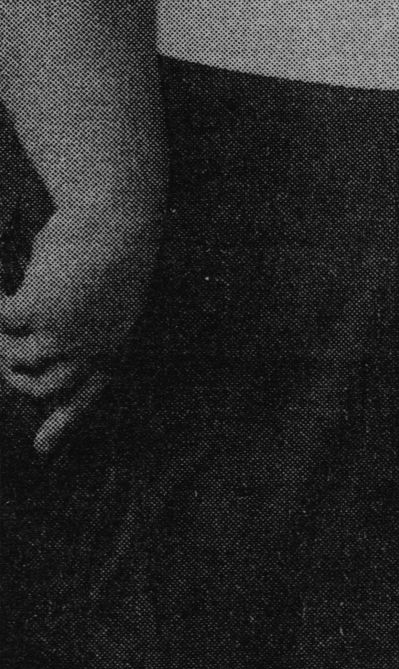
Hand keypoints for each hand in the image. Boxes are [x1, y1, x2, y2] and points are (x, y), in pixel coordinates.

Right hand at [0, 204, 159, 454]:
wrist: (117, 219)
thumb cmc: (114, 250)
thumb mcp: (108, 297)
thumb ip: (83, 326)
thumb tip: (39, 349)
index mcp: (114, 347)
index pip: (88, 395)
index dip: (63, 423)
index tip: (41, 450)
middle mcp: (90, 350)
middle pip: (43, 385)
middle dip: (16, 376)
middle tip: (6, 356)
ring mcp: (62, 335)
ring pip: (18, 358)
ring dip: (3, 341)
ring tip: (4, 314)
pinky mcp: (35, 312)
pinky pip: (2, 321)